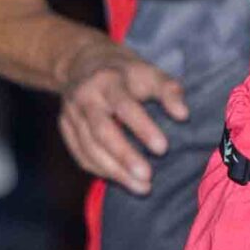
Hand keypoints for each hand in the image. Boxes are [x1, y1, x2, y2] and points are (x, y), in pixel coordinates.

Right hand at [57, 36, 188, 194]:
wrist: (83, 62)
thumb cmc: (126, 73)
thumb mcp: (149, 72)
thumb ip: (169, 90)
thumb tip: (183, 115)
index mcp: (108, 80)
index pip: (124, 106)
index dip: (143, 128)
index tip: (163, 148)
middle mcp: (86, 97)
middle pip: (102, 131)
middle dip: (125, 156)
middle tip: (148, 178)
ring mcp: (71, 114)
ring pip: (89, 148)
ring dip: (115, 171)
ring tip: (142, 187)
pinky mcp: (65, 129)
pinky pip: (81, 156)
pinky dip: (102, 171)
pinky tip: (122, 180)